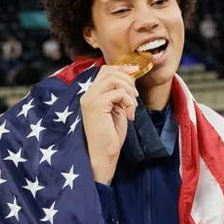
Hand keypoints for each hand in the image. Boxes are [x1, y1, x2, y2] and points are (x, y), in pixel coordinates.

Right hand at [80, 65, 138, 184]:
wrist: (103, 155)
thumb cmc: (110, 136)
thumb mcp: (117, 110)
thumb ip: (120, 94)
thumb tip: (130, 78)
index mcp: (91, 95)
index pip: (104, 71)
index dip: (121, 68)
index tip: (135, 71)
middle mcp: (87, 95)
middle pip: (109, 71)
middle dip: (127, 79)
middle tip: (135, 96)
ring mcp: (90, 99)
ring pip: (114, 79)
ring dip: (129, 90)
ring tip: (133, 105)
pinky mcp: (97, 105)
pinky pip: (119, 92)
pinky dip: (129, 101)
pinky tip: (130, 115)